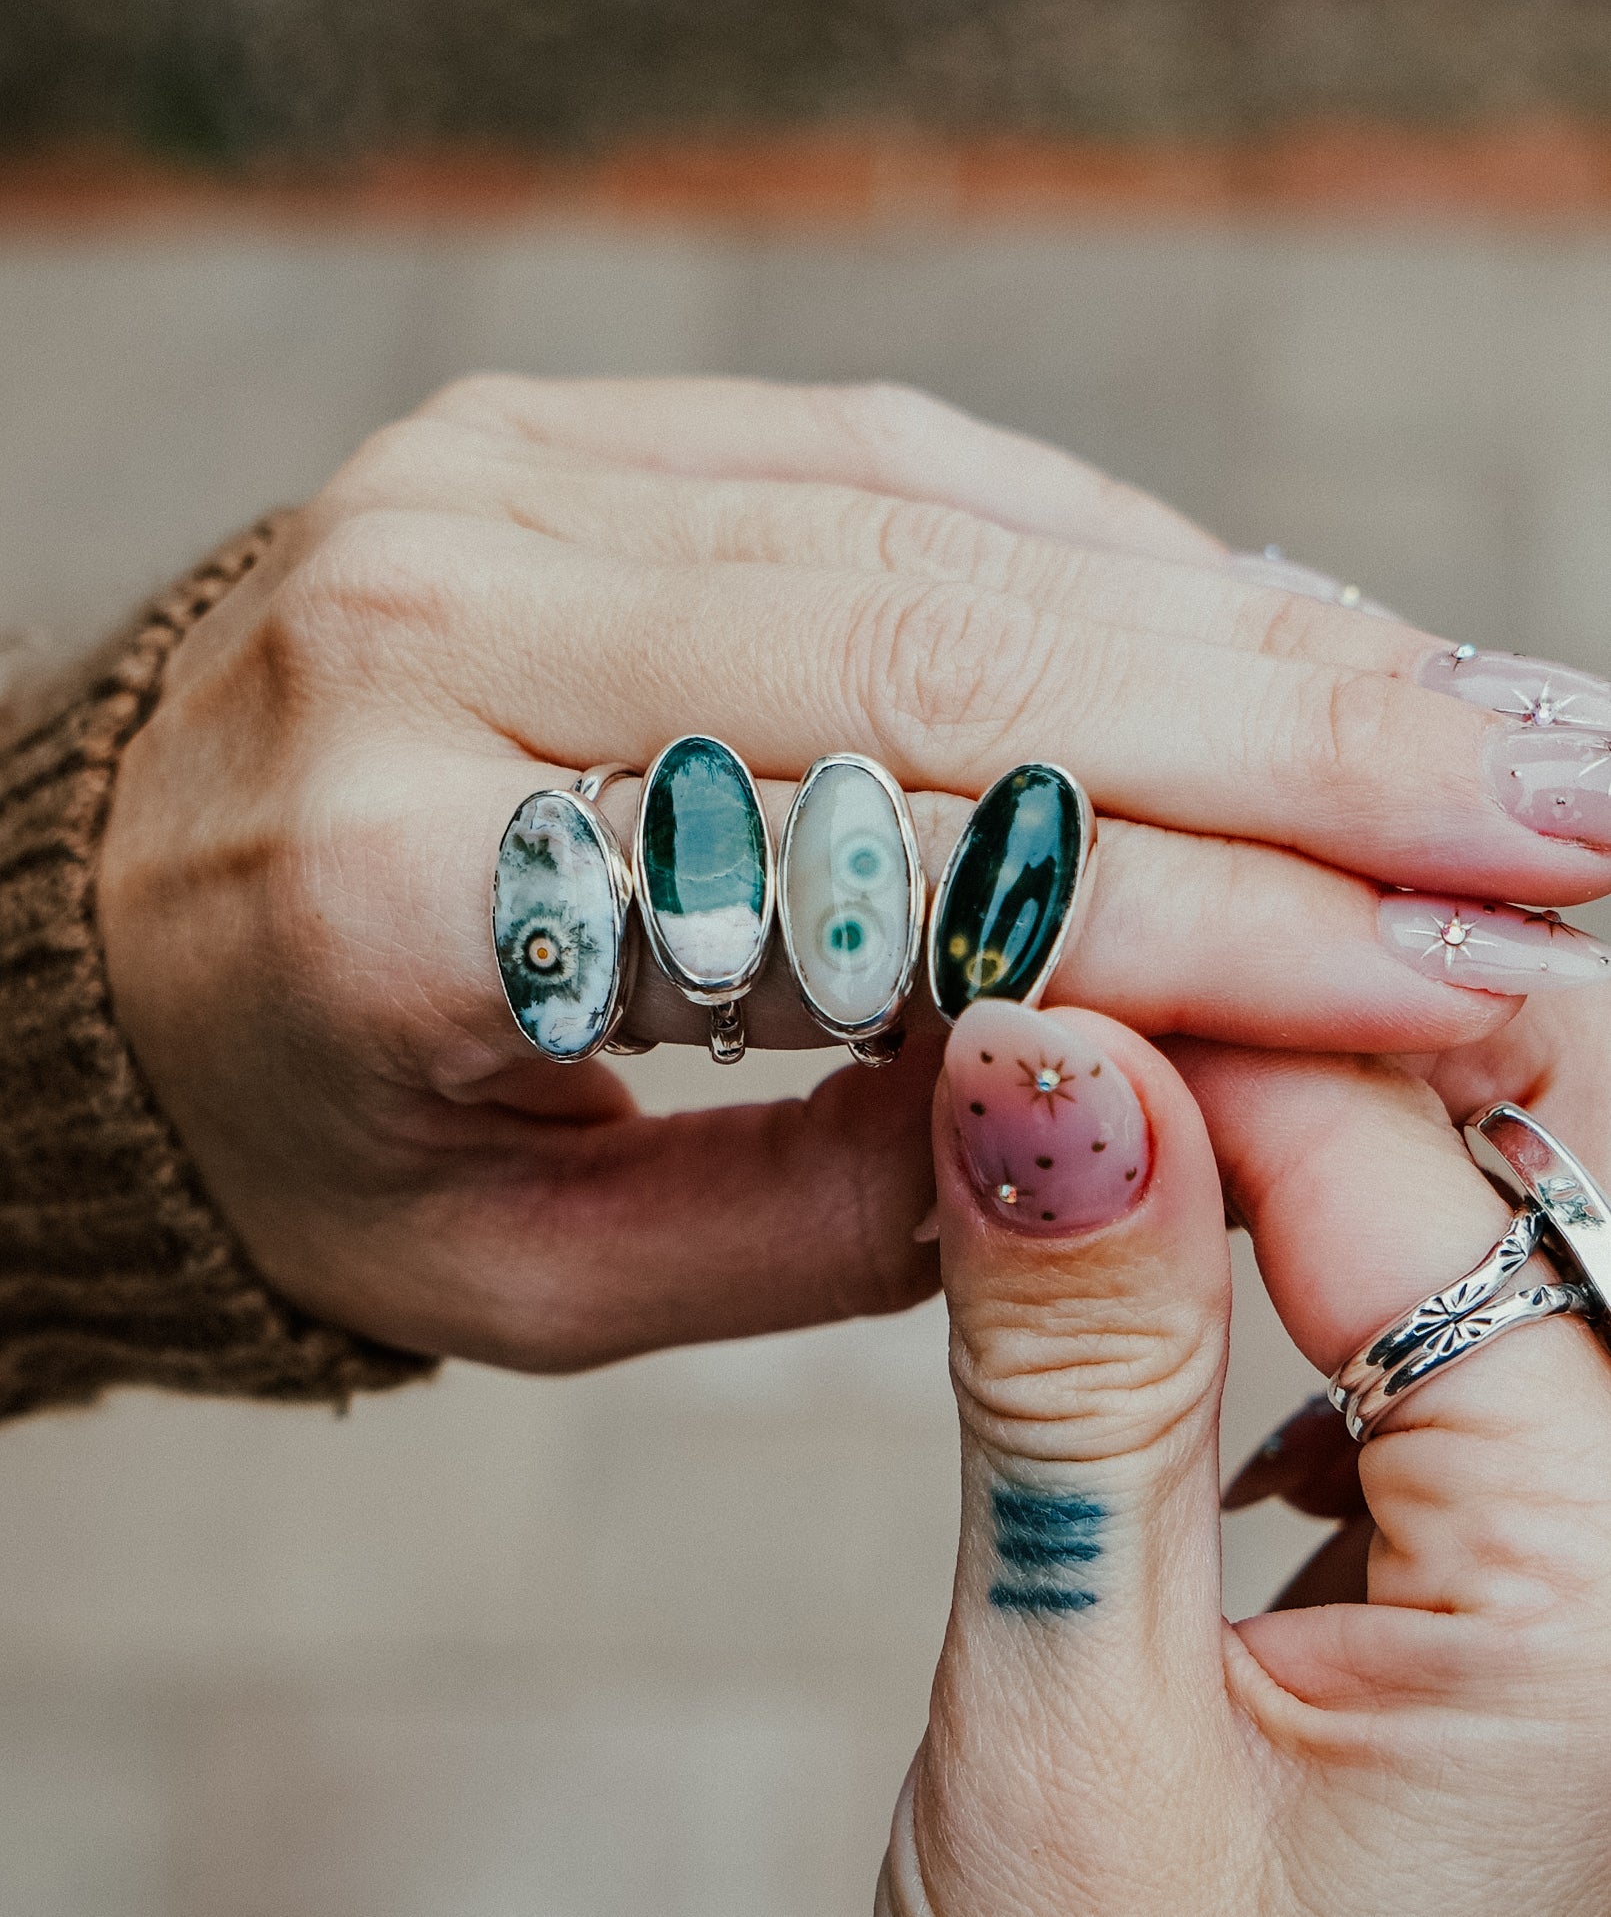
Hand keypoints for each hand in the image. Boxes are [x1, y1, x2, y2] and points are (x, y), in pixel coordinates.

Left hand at [98, 377, 1610, 1370]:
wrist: (82, 934)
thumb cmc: (308, 1132)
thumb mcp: (537, 1277)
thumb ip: (838, 1214)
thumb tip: (1141, 1102)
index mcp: (407, 885)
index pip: (896, 889)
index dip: (1211, 936)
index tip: (1447, 982)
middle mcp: (445, 627)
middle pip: (951, 650)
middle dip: (1294, 729)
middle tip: (1540, 809)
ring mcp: (494, 486)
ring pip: (946, 520)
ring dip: (1231, 616)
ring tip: (1455, 713)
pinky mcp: (552, 430)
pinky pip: (880, 452)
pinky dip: (1091, 539)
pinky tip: (1256, 613)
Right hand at [880, 1003, 1610, 1915]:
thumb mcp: (1064, 1726)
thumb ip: (1073, 1379)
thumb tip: (1045, 1061)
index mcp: (1610, 1600)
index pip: (1424, 1168)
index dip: (1216, 1021)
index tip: (1040, 946)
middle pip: (1554, 1141)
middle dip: (1321, 1026)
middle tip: (1106, 973)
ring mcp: (1610, 1561)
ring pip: (1519, 1210)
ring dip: (1330, 1118)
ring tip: (1140, 1084)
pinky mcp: (1541, 1572)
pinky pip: (1485, 1320)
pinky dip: (1349, 1232)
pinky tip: (1228, 1260)